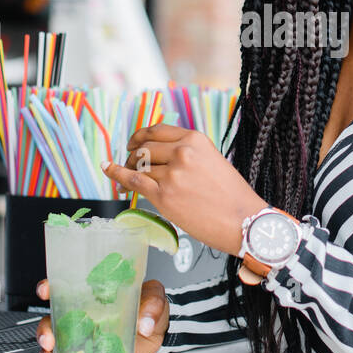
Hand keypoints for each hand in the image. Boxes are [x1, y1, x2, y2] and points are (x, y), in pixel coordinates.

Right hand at [34, 277, 168, 352]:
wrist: (157, 332)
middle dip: (45, 327)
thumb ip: (152, 305)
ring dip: (47, 349)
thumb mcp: (155, 298)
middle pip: (53, 317)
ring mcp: (82, 334)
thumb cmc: (150, 308)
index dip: (50, 287)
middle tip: (49, 337)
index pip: (65, 285)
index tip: (45, 291)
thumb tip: (145, 323)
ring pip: (54, 339)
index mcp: (93, 293)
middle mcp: (82, 313)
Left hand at [101, 123, 267, 256]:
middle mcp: (182, 153)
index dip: (140, 135)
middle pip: (144, 148)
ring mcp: (172, 174)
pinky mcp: (164, 196)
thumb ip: (188, 154)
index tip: (133, 142)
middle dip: (133, 156)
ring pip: (139, 166)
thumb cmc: (232, 196)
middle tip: (129, 164)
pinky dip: (116, 173)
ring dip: (128, 171)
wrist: (244, 221)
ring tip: (125, 179)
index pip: (158, 131)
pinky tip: (108, 168)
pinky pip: (132, 181)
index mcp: (195, 140)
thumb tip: (161, 156)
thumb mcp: (212, 161)